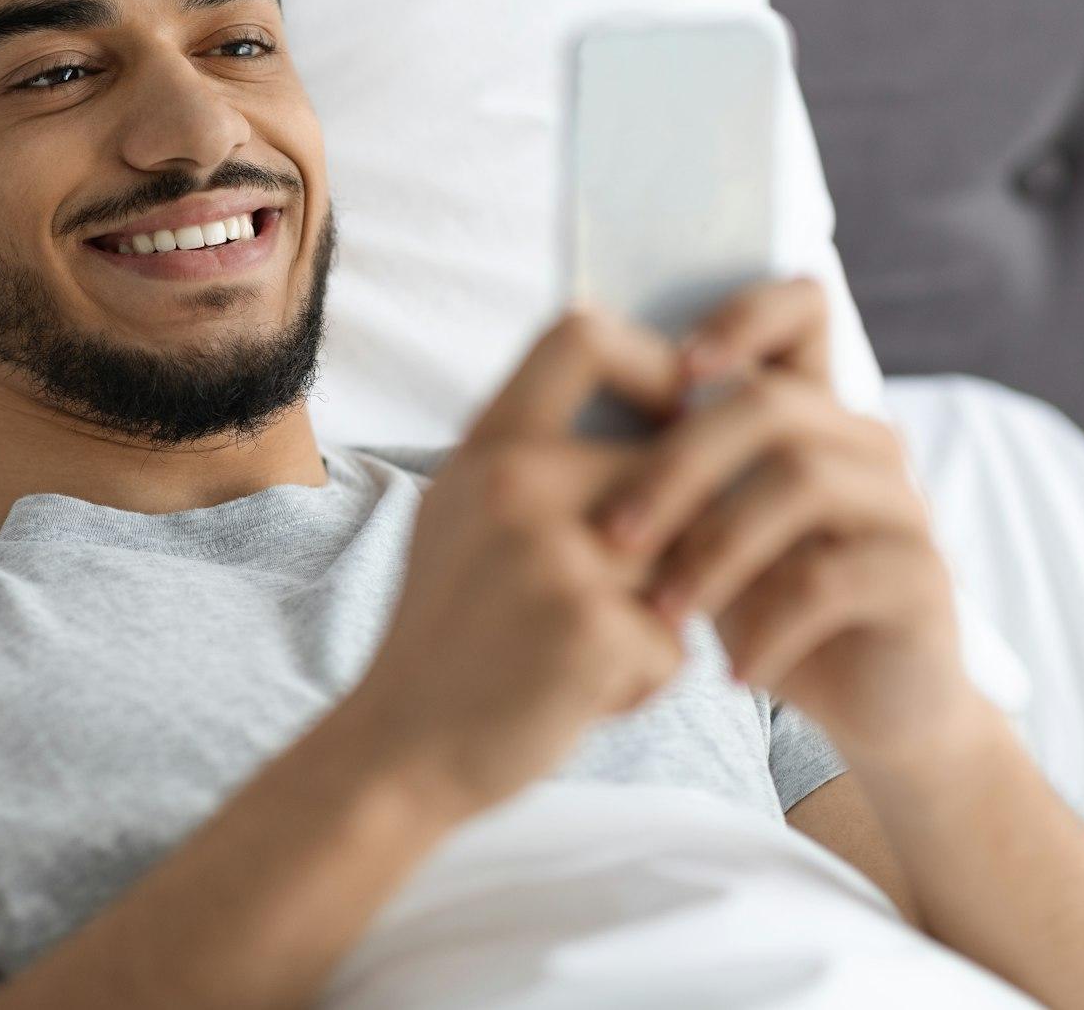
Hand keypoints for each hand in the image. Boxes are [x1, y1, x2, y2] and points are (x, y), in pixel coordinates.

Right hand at [347, 303, 687, 821]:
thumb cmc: (448, 634)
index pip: (586, 333)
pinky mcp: (594, 629)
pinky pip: (677, 641)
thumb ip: (532, 459)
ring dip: (660, 616)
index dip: (655, 361)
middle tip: (630, 594)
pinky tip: (581, 695)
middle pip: (668, 466)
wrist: (398, 749)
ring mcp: (556, 554)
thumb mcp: (462, 515)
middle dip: (674, 541)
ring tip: (590, 650)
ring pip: (685, 559)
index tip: (672, 418)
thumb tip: (649, 399)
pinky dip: (645, 680)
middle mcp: (517, 483)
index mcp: (487, 445)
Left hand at [591, 277, 985, 766]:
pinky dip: (767, 627)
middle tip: (613, 535)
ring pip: (802, 482)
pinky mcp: (923, 577)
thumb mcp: (702, 530)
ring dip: (714, 551)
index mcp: (812, 411)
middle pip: (773, 404)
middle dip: (678, 465)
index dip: (743, 314)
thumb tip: (549, 421)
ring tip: (662, 613)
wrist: (868, 704)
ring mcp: (903, 504)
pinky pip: (833, 578)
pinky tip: (732, 670)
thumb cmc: (761, 602)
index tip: (674, 367)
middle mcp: (865, 442)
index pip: (803, 307)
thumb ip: (662, 468)